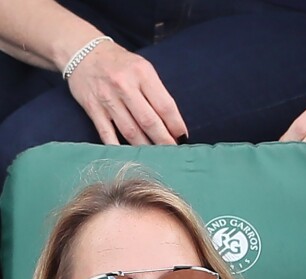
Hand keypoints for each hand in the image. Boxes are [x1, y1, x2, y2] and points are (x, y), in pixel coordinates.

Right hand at [68, 40, 187, 145]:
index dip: (176, 125)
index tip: (183, 137)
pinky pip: (107, 134)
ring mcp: (107, 98)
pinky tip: (131, 157)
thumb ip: (156, 92)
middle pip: (149, 121)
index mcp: (142, 73)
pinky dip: (119, 148)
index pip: (165, 105)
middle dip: (164, 140)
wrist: (81, 51)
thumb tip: (172, 123)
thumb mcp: (142, 68)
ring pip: (130, 131)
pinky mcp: (93, 109)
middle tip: (173, 152)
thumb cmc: (119, 63)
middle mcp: (124, 85)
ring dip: (146, 147)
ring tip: (157, 157)